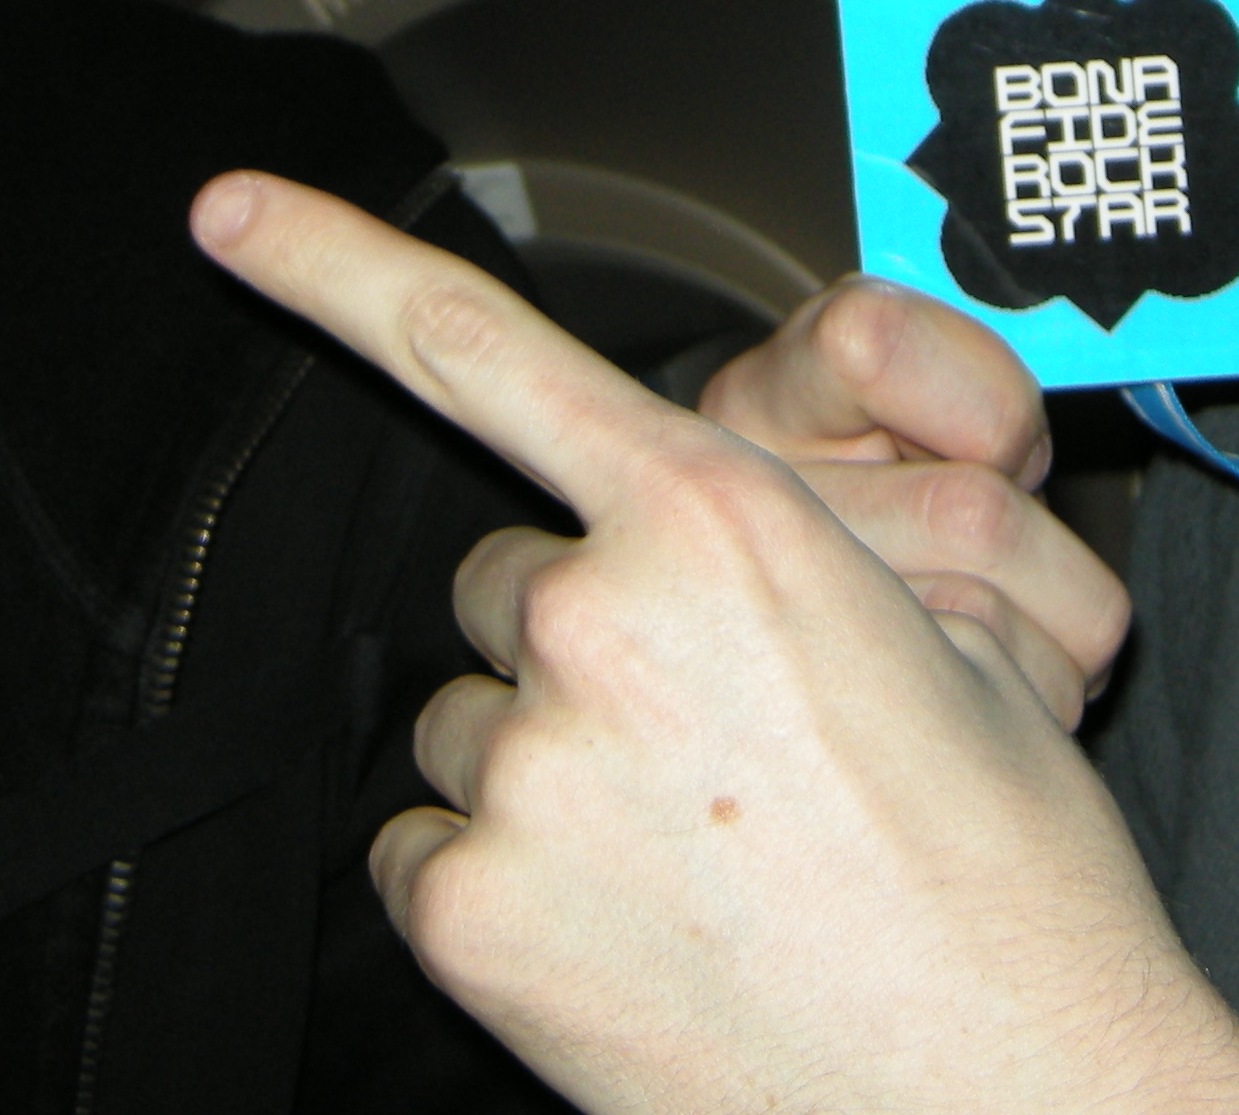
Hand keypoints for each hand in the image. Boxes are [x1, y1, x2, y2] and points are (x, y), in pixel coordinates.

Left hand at [194, 170, 1238, 1114]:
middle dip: (583, 636)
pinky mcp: (471, 911)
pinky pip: (429, 851)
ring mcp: (520, 769)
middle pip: (503, 577)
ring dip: (550, 764)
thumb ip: (800, 553)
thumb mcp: (968, 639)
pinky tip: (632, 928)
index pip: (481, 348)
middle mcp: (591, 617)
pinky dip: (506, 882)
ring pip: (468, 720)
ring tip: (698, 853)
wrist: (1010, 1096)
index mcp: (717, 516)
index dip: (330, 263)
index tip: (227, 212)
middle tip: (719, 745)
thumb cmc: (1009, 882)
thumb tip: (703, 563)